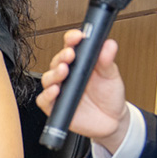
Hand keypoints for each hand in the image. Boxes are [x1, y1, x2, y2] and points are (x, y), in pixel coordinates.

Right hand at [36, 29, 128, 152]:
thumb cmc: (109, 96)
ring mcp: (60, 91)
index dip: (71, 39)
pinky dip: (47, 95)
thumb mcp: (111, 76)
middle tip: (70, 55)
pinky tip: (55, 90)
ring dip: (54, 74)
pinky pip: (44, 100)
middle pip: (56, 62)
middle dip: (61, 57)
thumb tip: (109, 44)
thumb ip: (107, 60)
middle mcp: (67, 76)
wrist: (112, 121)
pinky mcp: (55, 107)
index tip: (78, 37)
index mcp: (79, 63)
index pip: (70, 47)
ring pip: (48, 79)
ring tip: (63, 71)